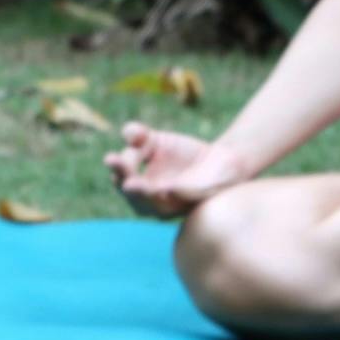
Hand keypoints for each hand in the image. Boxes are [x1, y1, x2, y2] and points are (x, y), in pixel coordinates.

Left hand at [107, 120, 246, 216]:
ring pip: (125, 161)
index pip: (143, 203)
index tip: (131, 185)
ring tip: (141, 138)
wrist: (226, 162)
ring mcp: (147, 164)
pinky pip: (133, 137)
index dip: (137, 194)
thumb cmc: (221, 182)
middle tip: (112, 160)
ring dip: (127, 152)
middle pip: (126, 184)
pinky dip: (133, 132)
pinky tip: (141, 132)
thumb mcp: (211, 187)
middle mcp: (148, 188)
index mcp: (161, 207)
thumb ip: (190, 191)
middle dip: (121, 172)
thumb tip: (168, 191)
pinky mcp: (150, 143)